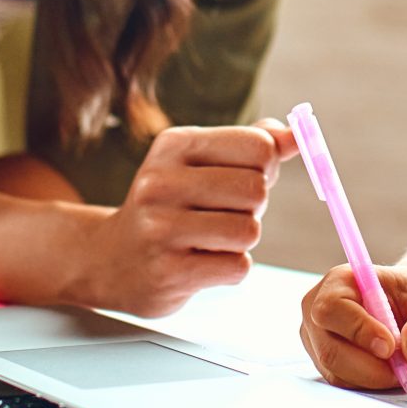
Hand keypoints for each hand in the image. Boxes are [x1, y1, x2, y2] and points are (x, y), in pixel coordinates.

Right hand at [70, 121, 294, 317]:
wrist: (109, 259)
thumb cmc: (171, 206)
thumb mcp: (202, 163)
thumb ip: (253, 145)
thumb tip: (296, 136)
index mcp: (174, 144)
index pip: (258, 145)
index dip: (264, 167)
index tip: (240, 178)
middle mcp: (161, 182)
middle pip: (256, 190)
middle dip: (252, 208)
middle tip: (222, 213)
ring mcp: (160, 228)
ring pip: (249, 231)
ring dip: (241, 240)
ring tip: (211, 238)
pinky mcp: (168, 271)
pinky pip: (237, 267)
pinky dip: (230, 268)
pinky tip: (201, 262)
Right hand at [300, 264, 406, 390]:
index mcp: (338, 282)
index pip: (333, 308)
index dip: (359, 330)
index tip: (390, 348)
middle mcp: (317, 310)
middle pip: (331, 349)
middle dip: (372, 369)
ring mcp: (317, 339)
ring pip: (338, 372)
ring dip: (376, 379)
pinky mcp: (324, 362)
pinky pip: (344, 382)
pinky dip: (373, 384)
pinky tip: (397, 373)